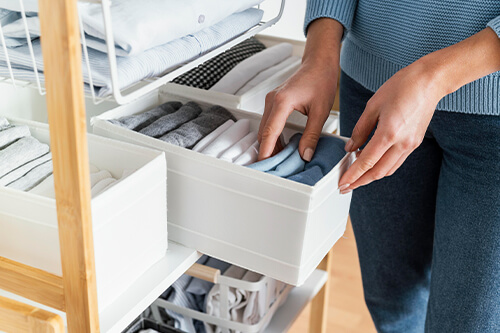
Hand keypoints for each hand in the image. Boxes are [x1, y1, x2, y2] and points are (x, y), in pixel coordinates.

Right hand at [258, 62, 337, 160]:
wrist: (319, 64)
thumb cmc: (320, 80)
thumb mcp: (320, 111)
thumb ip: (312, 135)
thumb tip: (305, 154)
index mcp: (282, 102)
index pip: (269, 132)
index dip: (266, 151)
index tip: (265, 165)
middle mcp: (272, 100)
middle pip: (263, 133)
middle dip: (267, 151)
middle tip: (274, 167)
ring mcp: (271, 100)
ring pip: (264, 129)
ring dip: (270, 144)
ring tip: (279, 159)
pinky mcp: (273, 102)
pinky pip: (268, 123)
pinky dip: (273, 136)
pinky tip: (282, 145)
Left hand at [338, 62, 442, 193]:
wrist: (429, 81)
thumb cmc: (403, 87)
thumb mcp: (372, 106)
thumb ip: (360, 129)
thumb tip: (351, 147)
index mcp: (389, 133)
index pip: (366, 162)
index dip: (352, 175)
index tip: (342, 183)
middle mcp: (402, 143)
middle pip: (377, 172)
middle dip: (360, 182)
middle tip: (346, 186)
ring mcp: (411, 145)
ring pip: (388, 170)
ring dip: (371, 176)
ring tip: (356, 177)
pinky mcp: (415, 143)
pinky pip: (396, 162)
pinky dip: (382, 167)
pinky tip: (371, 164)